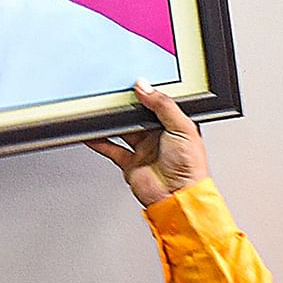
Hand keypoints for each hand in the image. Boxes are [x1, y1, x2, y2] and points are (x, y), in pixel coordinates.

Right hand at [86, 81, 209, 207]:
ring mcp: (144, 151)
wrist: (177, 197)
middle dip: (128, 107)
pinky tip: (92, 133)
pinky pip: (112, 149)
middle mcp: (159, 137)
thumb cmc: (190, 167)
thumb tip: (146, 88)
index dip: (148, 95)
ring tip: (101, 110)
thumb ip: (164, 106)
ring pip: (124, 131)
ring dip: (113, 122)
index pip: (159, 105)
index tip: (135, 86)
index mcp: (175, 126)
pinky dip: (100, 141)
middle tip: (116, 96)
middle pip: (138, 116)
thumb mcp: (182, 127)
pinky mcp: (131, 164)